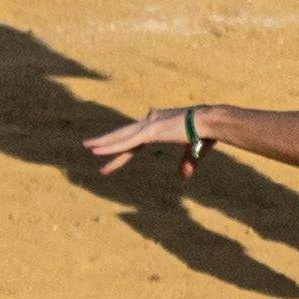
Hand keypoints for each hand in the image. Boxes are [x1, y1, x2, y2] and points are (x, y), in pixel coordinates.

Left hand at [84, 105, 210, 179]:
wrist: (212, 122)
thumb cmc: (206, 134)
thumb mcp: (194, 152)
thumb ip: (186, 163)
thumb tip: (184, 177)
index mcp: (159, 125)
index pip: (135, 139)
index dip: (121, 150)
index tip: (112, 160)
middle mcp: (151, 121)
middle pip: (124, 135)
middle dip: (107, 142)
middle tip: (89, 147)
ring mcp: (149, 125)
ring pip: (120, 136)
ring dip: (103, 142)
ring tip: (86, 146)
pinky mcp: (150, 131)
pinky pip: (126, 142)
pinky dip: (111, 147)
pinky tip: (97, 151)